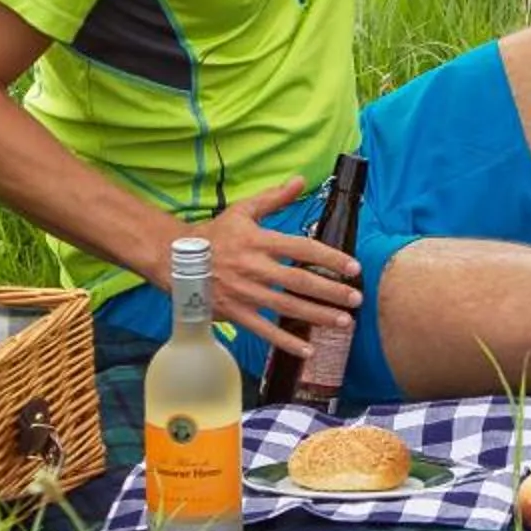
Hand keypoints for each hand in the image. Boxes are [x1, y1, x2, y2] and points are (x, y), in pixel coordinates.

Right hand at [182, 177, 359, 357]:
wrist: (174, 259)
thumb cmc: (215, 234)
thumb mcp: (243, 210)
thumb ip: (274, 198)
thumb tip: (300, 180)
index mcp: (259, 241)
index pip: (302, 248)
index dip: (330, 258)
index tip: (353, 267)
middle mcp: (254, 267)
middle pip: (298, 281)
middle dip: (331, 292)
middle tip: (356, 299)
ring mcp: (244, 292)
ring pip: (286, 307)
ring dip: (317, 316)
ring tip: (344, 322)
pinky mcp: (234, 313)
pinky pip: (263, 331)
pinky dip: (286, 343)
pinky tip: (308, 350)